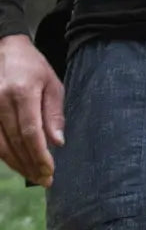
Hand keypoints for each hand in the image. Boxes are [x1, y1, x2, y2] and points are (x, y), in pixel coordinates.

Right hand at [0, 34, 63, 186]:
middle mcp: (1, 101)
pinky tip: (18, 164)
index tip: (50, 171)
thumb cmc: (32, 67)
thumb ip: (54, 113)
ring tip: (34, 176)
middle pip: (15, 143)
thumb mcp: (52, 83)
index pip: (30, 132)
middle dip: (31, 165)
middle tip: (45, 180)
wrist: (6, 50)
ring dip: (17, 165)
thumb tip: (57, 143)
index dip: (39, 155)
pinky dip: (5, 156)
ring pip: (2, 147)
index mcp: (22, 92)